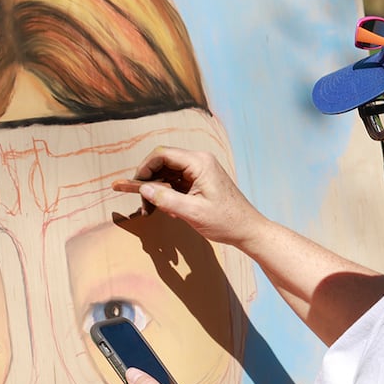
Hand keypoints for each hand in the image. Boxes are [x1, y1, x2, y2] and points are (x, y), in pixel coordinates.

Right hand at [115, 146, 264, 248]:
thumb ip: (167, 200)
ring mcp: (200, 171)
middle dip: (149, 181)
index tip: (135, 186)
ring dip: (157, 190)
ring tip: (152, 210)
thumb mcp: (193, 213)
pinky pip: (176, 182)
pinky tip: (167, 210)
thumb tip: (144, 190)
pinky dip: (168, 194)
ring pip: (168, 173)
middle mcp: (199, 162)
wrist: (248, 229)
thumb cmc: (226, 221)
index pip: (162, 154)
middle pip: (163, 162)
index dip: (144, 168)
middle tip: (142, 203)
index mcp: (199, 163)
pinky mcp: (200, 181)